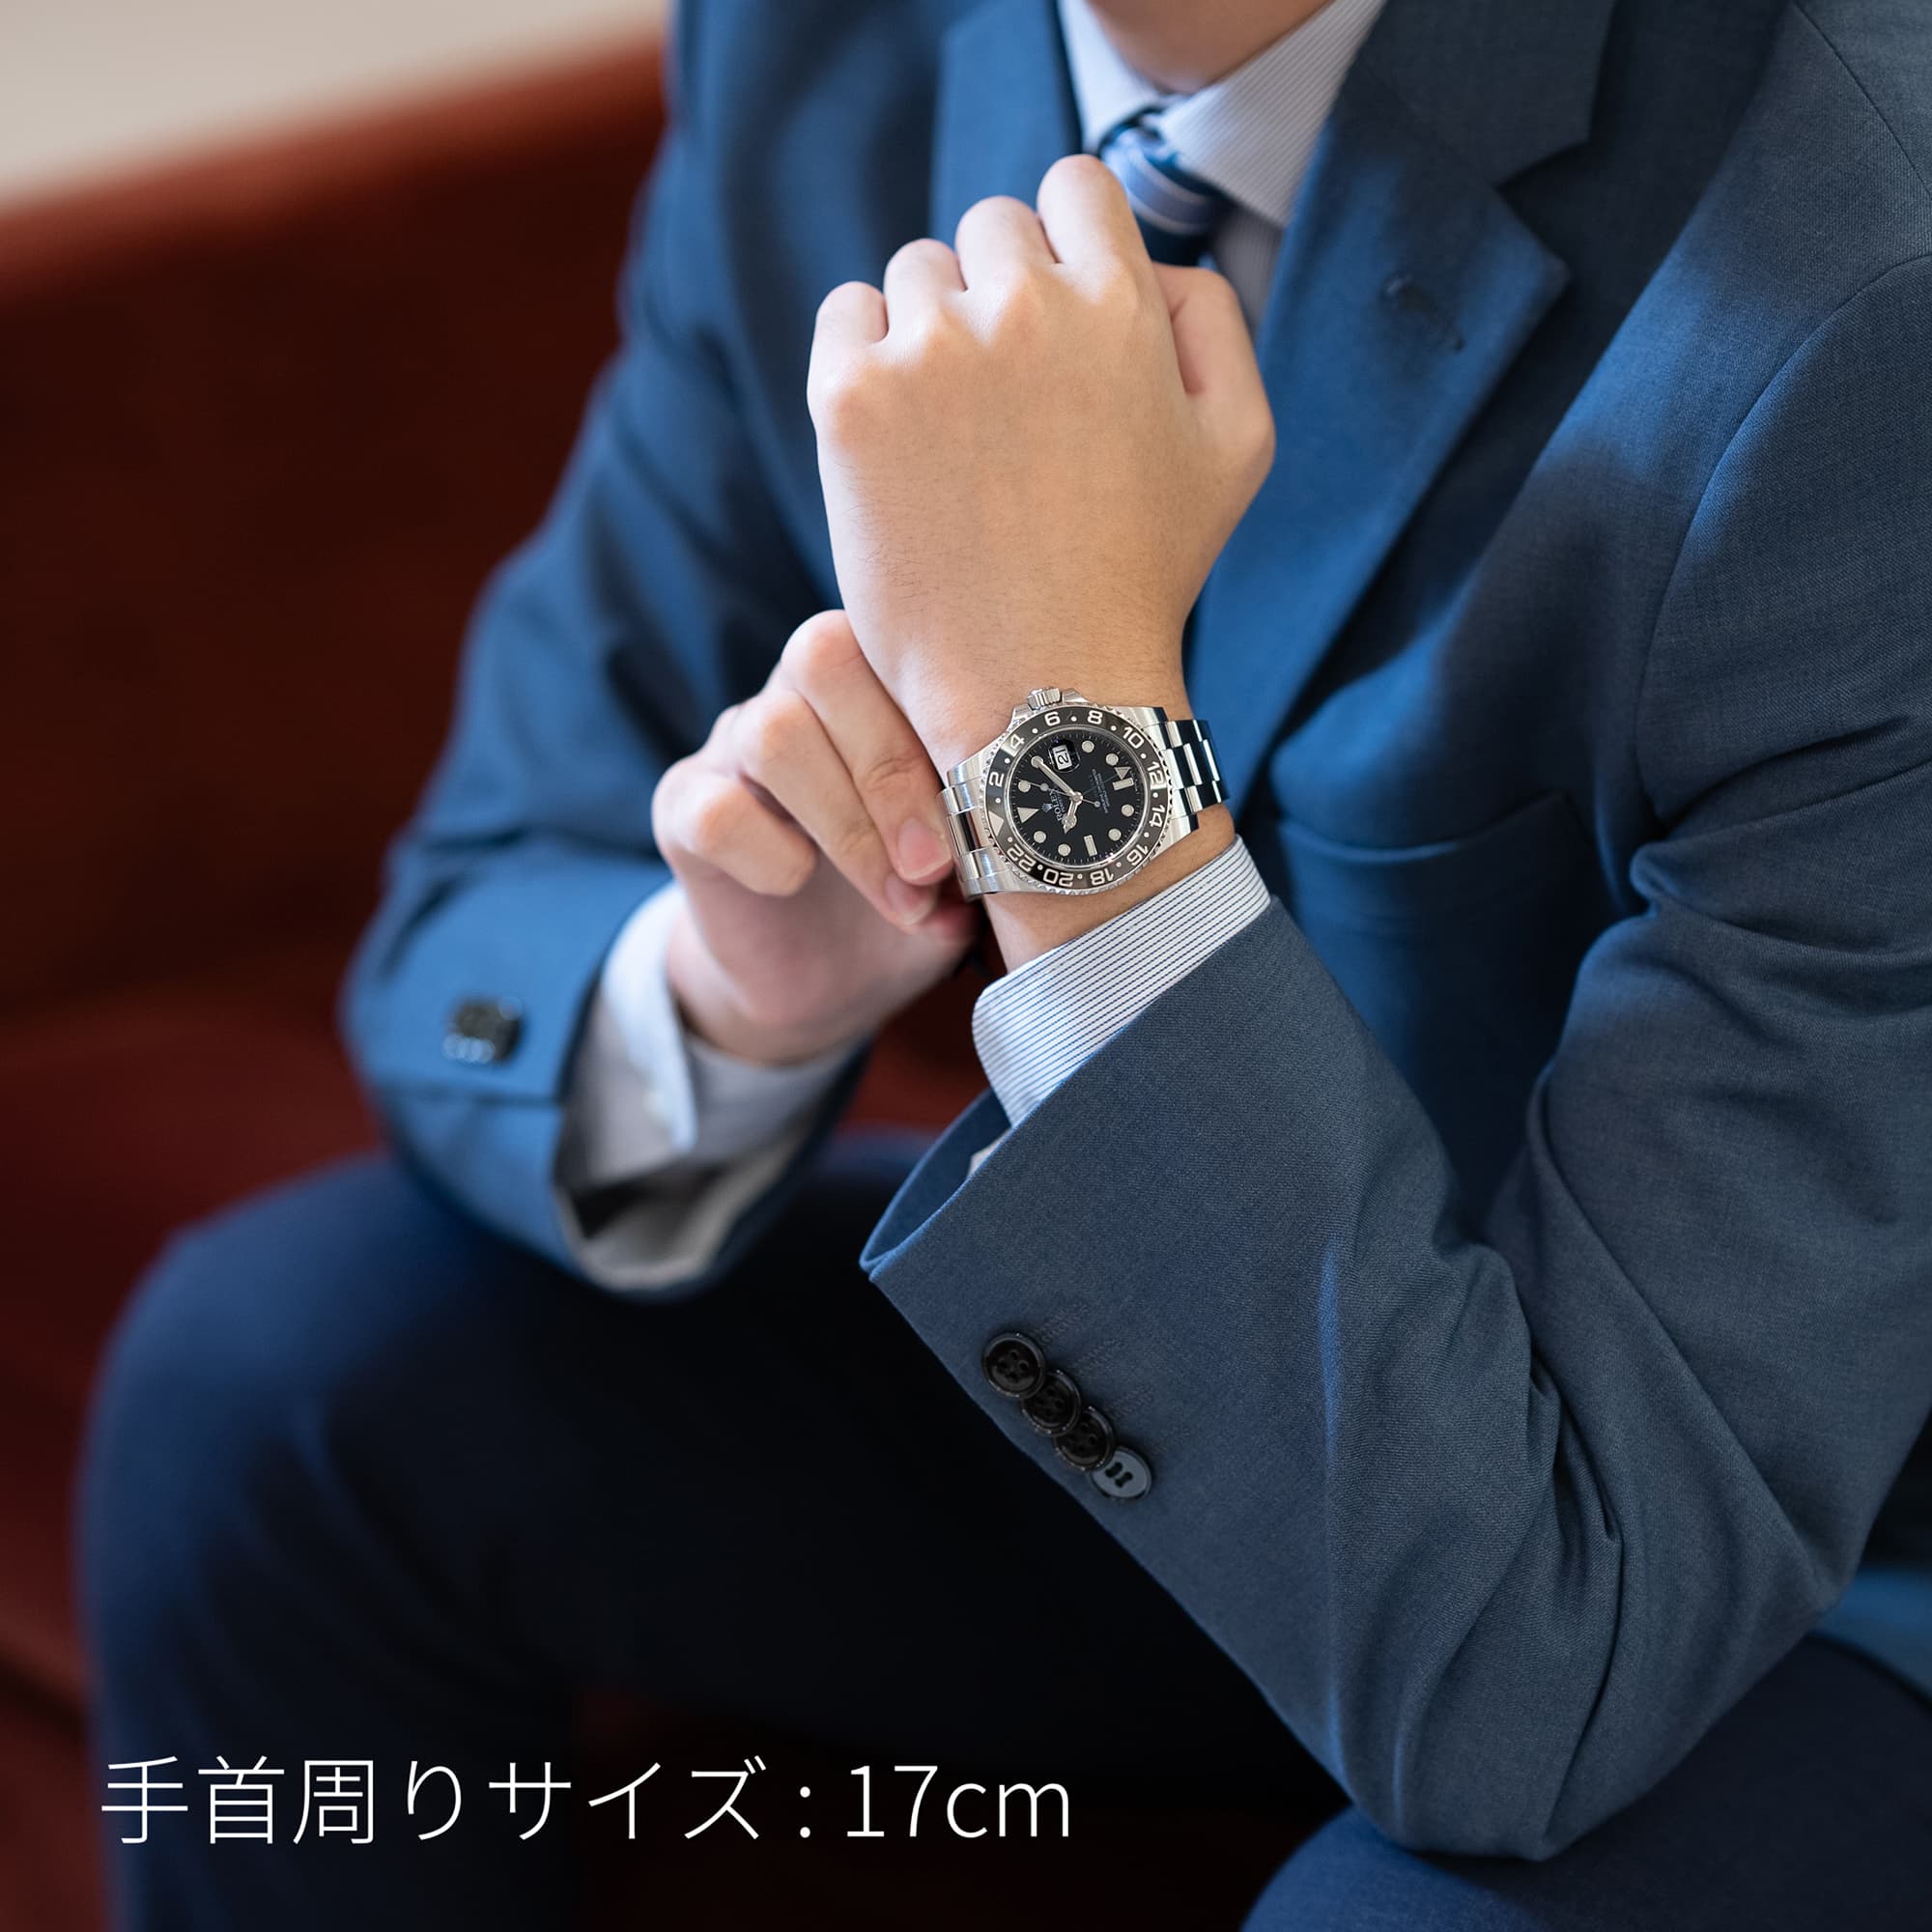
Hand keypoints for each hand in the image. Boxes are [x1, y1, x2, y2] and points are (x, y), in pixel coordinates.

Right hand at [653, 611, 978, 1064]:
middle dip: (891, 771)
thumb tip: (1008, 842)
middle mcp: (799, 692)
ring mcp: (734, 746)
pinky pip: (715, 810)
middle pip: (822, 658)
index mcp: (878, 679)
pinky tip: (802, 886)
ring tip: (898, 899)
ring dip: (845, 825)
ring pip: (772, 732)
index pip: (897, 639)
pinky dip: (769, 855)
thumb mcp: (970, 862)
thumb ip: (987, 830)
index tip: (987, 810)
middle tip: (933, 863)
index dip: (940, 718)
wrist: (835, 977)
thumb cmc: (917, 895)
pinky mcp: (685, 811)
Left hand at [807, 154, 1274, 773]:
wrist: (1040, 687)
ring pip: (915, 273)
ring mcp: (929, 350)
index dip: (1068, 247)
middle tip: (1009, 404)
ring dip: (932, 329)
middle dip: (1000, 293)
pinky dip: (865, 355)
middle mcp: (1022, 307)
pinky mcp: (851, 398)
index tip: (1058, 321)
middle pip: (991, 227)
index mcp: (1121, 303)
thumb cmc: (1144, 575)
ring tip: (958, 437)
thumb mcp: (1240, 446)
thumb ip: (1214, 320)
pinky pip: (845, 315)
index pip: (1075, 188)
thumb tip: (1151, 261)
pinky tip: (899, 434)